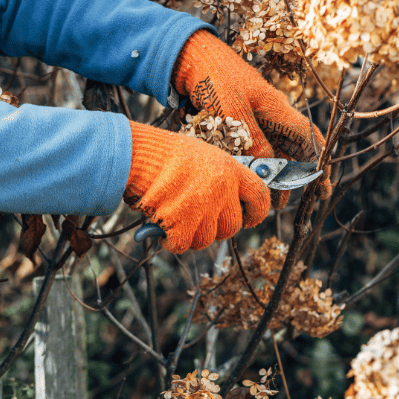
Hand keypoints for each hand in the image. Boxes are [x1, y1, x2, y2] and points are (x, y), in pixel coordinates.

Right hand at [123, 121, 269, 252]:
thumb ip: (220, 178)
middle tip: (199, 221)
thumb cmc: (165, 153)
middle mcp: (221, 189)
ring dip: (191, 236)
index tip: (249, 218)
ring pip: (206, 239)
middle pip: (232, 226)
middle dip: (216, 229)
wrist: (137, 153)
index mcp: (231, 170)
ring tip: (176, 220)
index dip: (257, 213)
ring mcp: (202, 207)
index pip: (260, 197)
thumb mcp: (202, 156)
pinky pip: (182, 245)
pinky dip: (171, 242)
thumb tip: (228, 203)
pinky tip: (163, 229)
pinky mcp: (180, 222)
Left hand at [172, 30, 330, 206]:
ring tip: (268, 198)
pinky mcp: (237, 121)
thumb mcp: (233, 110)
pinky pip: (252, 147)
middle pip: (292, 149)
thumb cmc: (213, 76)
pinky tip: (249, 179)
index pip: (308, 138)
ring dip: (273, 174)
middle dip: (294, 176)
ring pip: (272, 151)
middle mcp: (270, 114)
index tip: (322, 186)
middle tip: (288, 202)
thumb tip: (269, 168)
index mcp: (277, 108)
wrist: (188, 56)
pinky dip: (254, 164)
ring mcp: (255, 117)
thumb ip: (252, 140)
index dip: (318, 162)